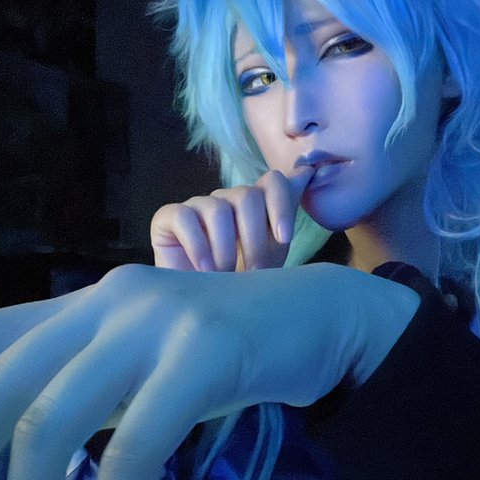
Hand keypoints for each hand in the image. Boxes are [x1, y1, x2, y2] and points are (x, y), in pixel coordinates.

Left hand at [0, 263, 418, 479]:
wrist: (322, 318)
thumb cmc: (222, 350)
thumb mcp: (137, 359)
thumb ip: (77, 383)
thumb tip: (8, 451)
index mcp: (76, 308)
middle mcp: (100, 304)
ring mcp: (150, 325)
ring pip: (50, 426)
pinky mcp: (202, 357)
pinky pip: (133, 452)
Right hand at [151, 167, 313, 271]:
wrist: (205, 308)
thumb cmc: (242, 281)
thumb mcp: (272, 251)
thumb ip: (286, 211)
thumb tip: (310, 171)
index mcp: (256, 203)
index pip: (273, 182)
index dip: (281, 206)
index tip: (284, 238)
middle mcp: (228, 199)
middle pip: (247, 196)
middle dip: (255, 239)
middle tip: (253, 272)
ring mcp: (198, 205)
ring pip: (218, 210)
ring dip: (225, 249)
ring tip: (225, 275)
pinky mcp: (169, 217)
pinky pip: (185, 218)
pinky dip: (198, 246)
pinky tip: (204, 270)